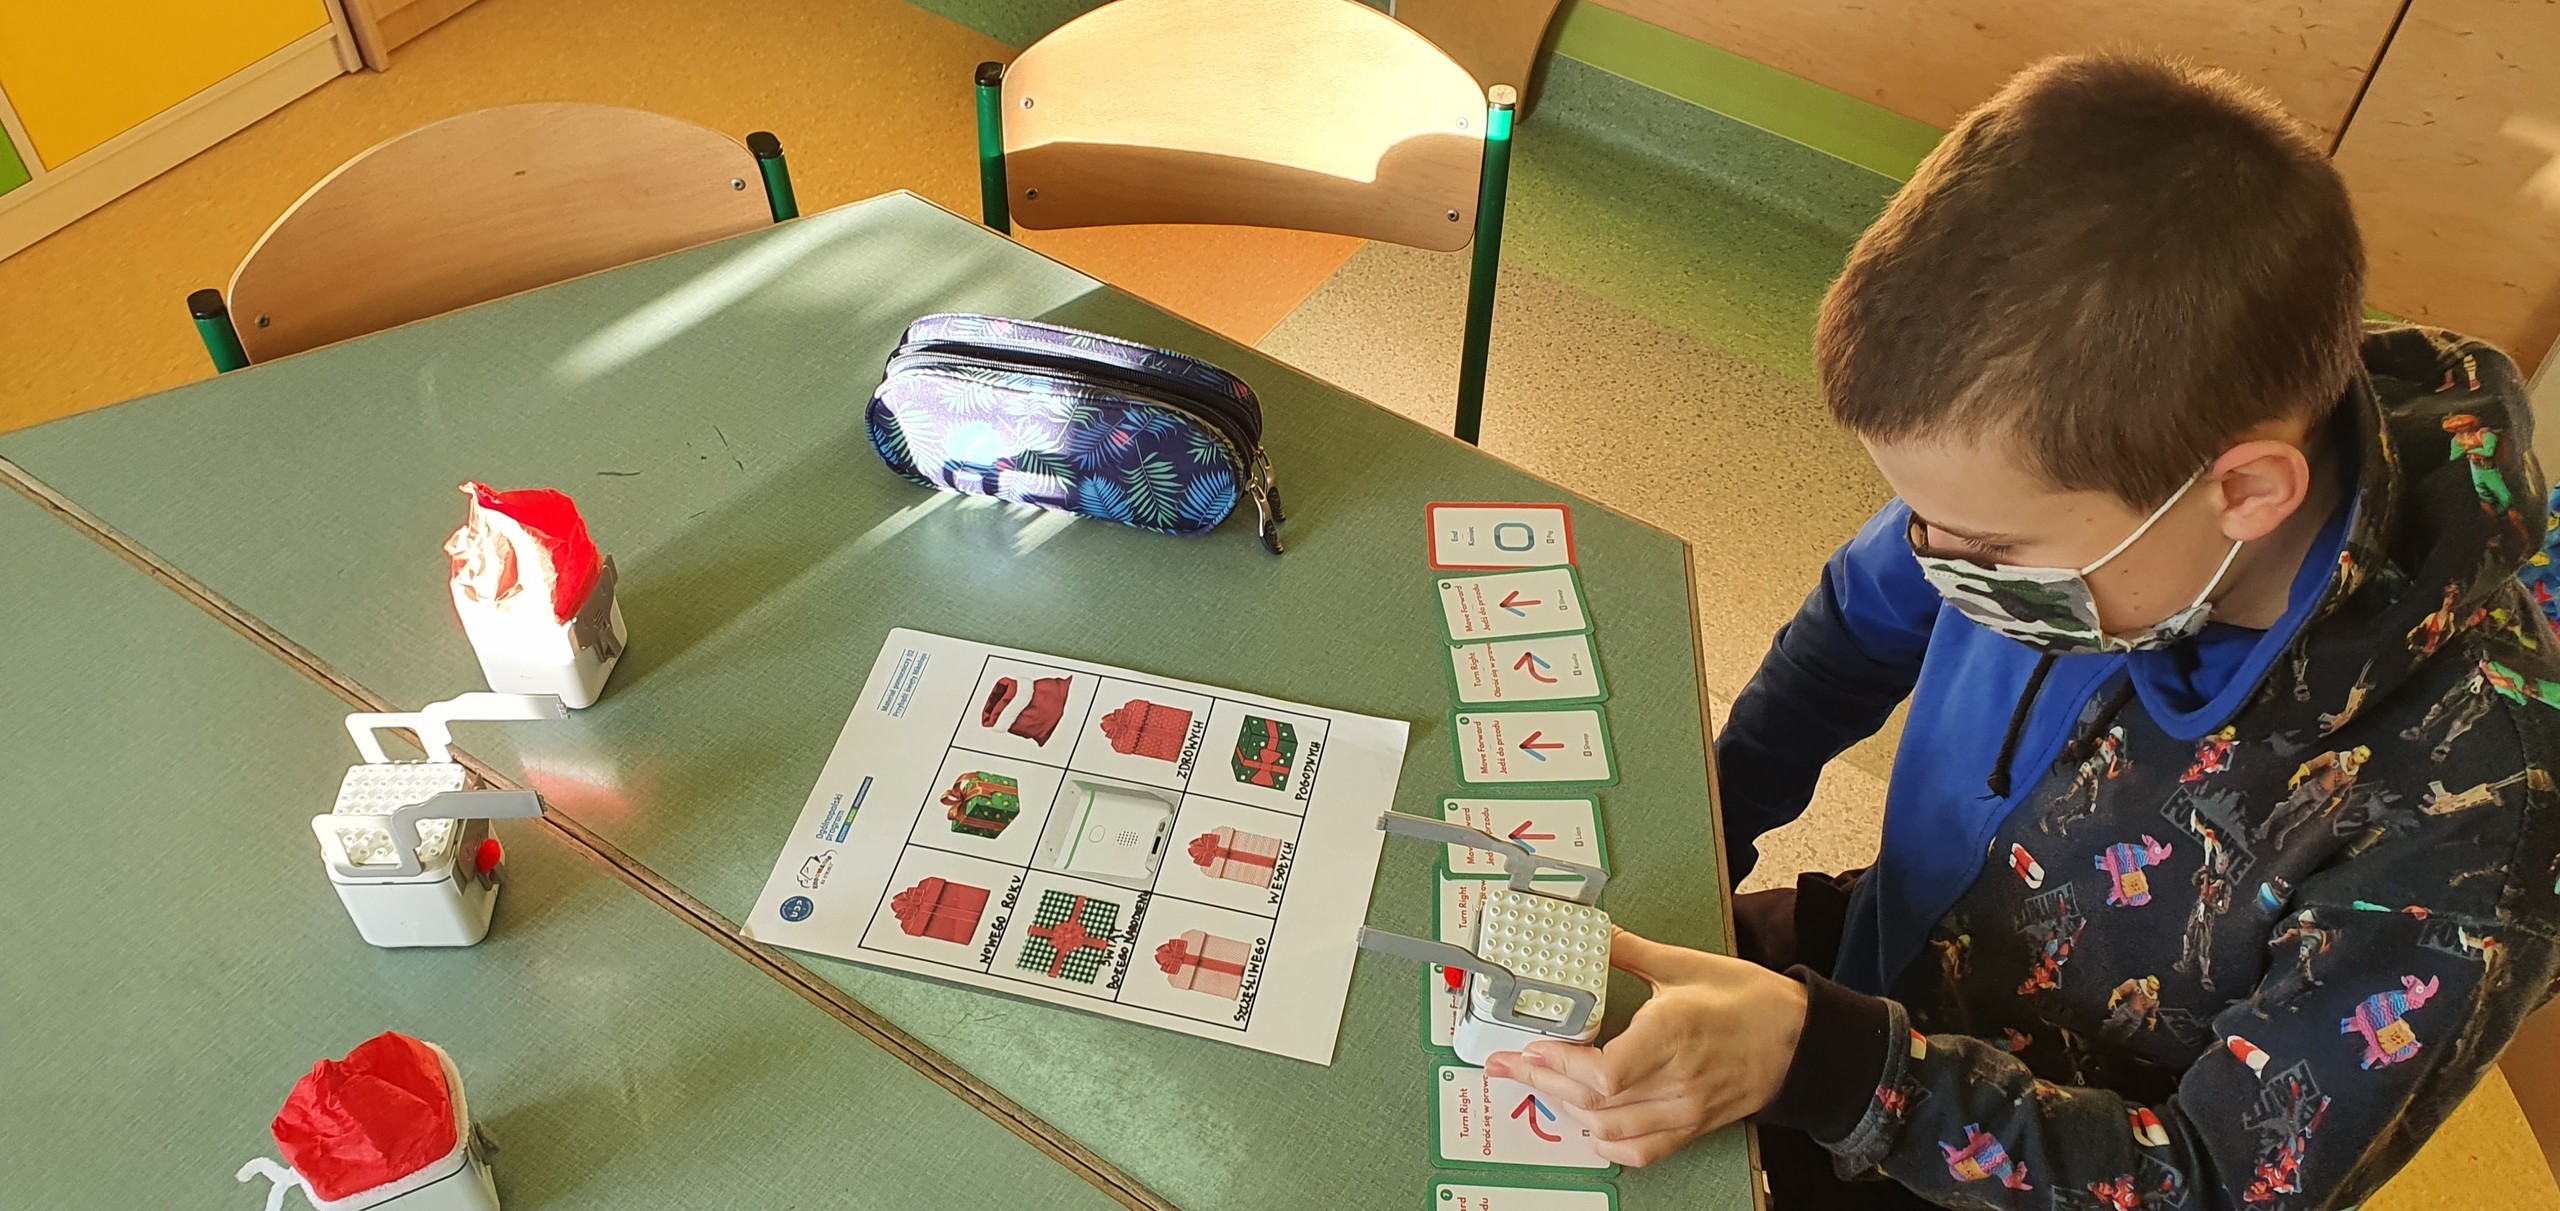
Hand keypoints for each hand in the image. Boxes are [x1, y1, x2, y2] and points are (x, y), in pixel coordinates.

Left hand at [1485, 928, 1808, 1166]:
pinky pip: (1639, 1150)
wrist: (1803, 1043)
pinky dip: (1605, 1142)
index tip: (1532, 1046)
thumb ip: (1631, 952)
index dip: (1561, 1064)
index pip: (1605, 1071)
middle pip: (1595, 1100)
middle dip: (1542, 1082)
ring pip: (1609, 1128)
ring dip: (1566, 1108)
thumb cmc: (1753, 1003)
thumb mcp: (1688, 965)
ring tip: (1538, 1084)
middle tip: (1507, 1066)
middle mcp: (1677, 1080)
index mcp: (1674, 1034)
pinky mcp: (1692, 1127)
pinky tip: (1585, 1123)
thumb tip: (1592, 933)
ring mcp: (1684, 1110)